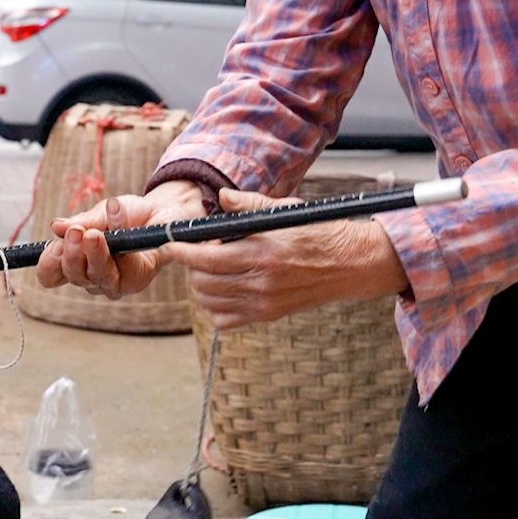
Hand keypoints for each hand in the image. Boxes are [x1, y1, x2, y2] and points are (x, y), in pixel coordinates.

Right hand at [36, 181, 209, 298]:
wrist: (161, 212)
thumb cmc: (126, 215)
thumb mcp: (100, 213)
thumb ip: (81, 222)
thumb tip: (56, 227)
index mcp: (74, 261)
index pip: (51, 275)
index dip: (48, 265)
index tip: (53, 247)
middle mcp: (90, 276)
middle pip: (73, 276)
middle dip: (72, 255)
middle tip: (75, 233)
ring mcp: (112, 282)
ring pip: (98, 277)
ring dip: (95, 255)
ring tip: (94, 234)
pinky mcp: (135, 281)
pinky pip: (125, 266)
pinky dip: (120, 238)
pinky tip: (117, 216)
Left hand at [163, 188, 409, 329]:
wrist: (349, 263)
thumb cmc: (316, 231)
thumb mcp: (284, 211)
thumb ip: (248, 205)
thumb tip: (220, 198)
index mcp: (263, 253)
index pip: (206, 258)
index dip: (181, 252)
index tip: (169, 244)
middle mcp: (261, 282)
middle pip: (203, 282)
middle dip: (191, 266)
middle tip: (199, 250)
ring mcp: (264, 303)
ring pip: (210, 302)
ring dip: (201, 285)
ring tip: (211, 268)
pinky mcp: (268, 316)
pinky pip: (225, 320)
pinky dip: (214, 307)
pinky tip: (221, 289)